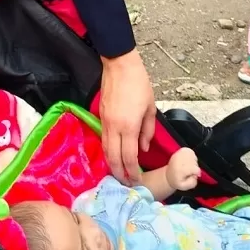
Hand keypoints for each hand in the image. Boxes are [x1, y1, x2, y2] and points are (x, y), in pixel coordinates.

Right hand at [100, 49, 155, 184]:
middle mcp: (114, 127)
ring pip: (105, 150)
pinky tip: (113, 155)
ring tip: (118, 173)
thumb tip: (143, 147)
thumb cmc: (139, 84)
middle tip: (126, 183)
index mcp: (128, 126)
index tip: (137, 181)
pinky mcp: (100, 116)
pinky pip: (103, 139)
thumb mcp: (150, 107)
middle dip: (119, 174)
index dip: (133, 172)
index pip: (129, 157)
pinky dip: (107, 151)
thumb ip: (147, 130)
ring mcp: (105, 122)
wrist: (119, 65)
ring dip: (111, 164)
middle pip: (113, 158)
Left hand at [167, 147, 200, 192]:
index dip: (197, 173)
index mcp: (180, 169)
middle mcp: (180, 160)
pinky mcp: (181, 150)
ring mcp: (180, 153)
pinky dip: (192, 156)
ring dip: (194, 162)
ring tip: (188, 166)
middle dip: (195, 168)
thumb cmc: (177, 181)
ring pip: (194, 157)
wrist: (168, 175)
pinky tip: (188, 161)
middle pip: (195, 163)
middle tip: (190, 172)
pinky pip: (191, 152)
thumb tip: (196, 175)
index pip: (195, 168)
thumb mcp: (184, 187)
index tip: (194, 176)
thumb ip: (192, 183)